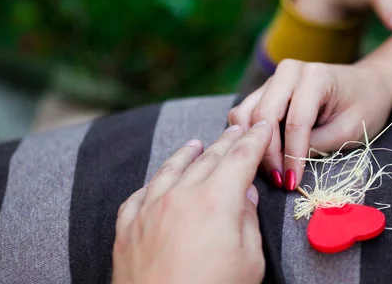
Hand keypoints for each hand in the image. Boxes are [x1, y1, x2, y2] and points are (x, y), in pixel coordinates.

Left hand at [112, 122, 272, 283]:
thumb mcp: (249, 262)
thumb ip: (247, 221)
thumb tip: (244, 194)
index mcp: (216, 201)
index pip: (240, 158)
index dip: (255, 140)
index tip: (263, 128)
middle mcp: (180, 196)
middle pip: (209, 158)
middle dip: (227, 141)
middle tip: (239, 129)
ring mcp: (149, 209)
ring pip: (172, 168)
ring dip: (188, 153)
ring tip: (198, 143)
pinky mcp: (127, 227)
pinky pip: (141, 193)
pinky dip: (155, 180)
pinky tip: (160, 178)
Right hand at [228, 59, 391, 189]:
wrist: (368, 84)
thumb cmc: (364, 107)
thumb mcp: (348, 131)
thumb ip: (315, 145)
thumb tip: (284, 165)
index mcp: (315, 77)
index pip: (295, 121)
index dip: (291, 155)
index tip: (291, 183)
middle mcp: (288, 72)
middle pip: (263, 115)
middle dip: (268, 153)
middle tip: (279, 181)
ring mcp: (273, 79)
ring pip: (245, 114)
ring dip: (253, 145)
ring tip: (271, 171)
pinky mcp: (265, 90)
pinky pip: (245, 114)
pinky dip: (249, 137)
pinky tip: (263, 157)